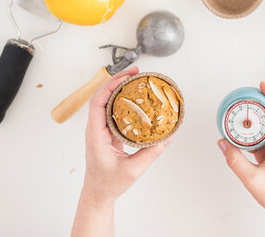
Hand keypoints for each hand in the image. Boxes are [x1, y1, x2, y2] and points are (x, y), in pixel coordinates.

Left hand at [72, 67, 172, 236]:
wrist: (98, 194)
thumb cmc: (108, 184)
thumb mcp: (132, 170)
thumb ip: (151, 153)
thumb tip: (169, 137)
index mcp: (96, 134)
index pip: (98, 102)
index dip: (111, 85)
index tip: (127, 76)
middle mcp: (95, 128)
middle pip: (102, 95)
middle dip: (118, 80)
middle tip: (137, 71)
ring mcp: (100, 129)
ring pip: (106, 101)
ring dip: (120, 88)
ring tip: (137, 79)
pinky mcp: (107, 132)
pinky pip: (113, 110)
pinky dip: (123, 99)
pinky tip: (136, 97)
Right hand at [217, 82, 264, 236]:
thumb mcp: (252, 178)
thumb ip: (235, 160)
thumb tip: (222, 144)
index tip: (263, 86)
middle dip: (262, 101)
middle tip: (247, 94)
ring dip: (257, 115)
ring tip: (242, 108)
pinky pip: (263, 133)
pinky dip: (253, 128)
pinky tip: (242, 128)